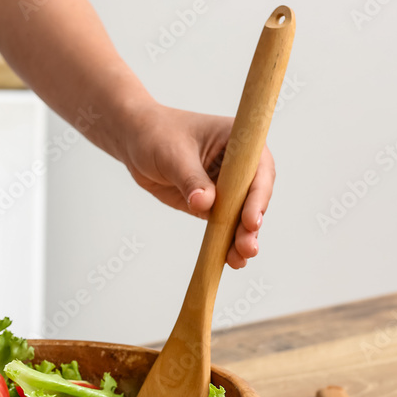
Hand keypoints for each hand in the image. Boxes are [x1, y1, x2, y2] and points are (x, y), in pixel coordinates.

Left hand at [121, 102, 274, 268]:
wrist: (137, 142)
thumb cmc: (157, 136)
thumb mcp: (174, 155)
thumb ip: (190, 179)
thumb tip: (204, 204)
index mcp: (240, 142)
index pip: (258, 170)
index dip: (258, 196)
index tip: (250, 220)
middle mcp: (240, 166)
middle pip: (255, 198)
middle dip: (251, 225)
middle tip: (247, 248)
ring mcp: (228, 187)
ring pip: (242, 216)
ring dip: (242, 239)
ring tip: (238, 260)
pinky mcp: (214, 205)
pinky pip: (225, 226)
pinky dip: (226, 242)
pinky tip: (229, 260)